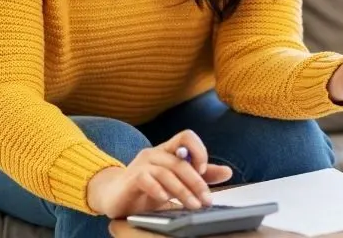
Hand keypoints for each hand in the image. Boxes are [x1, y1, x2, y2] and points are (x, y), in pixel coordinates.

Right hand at [87, 129, 232, 218]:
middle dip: (196, 181)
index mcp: (167, 150)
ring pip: (166, 171)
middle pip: (179, 160)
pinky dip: (159, 190)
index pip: (186, 136)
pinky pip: (146, 179)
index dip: (198, 150)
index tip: (203, 170)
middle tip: (206, 199)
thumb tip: (228, 172)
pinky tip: (166, 200)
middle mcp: (154, 153)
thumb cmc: (148, 187)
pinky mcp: (131, 178)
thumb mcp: (176, 181)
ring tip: (193, 205)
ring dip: (183, 190)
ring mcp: (141, 164)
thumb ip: (200, 175)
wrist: (115, 196)